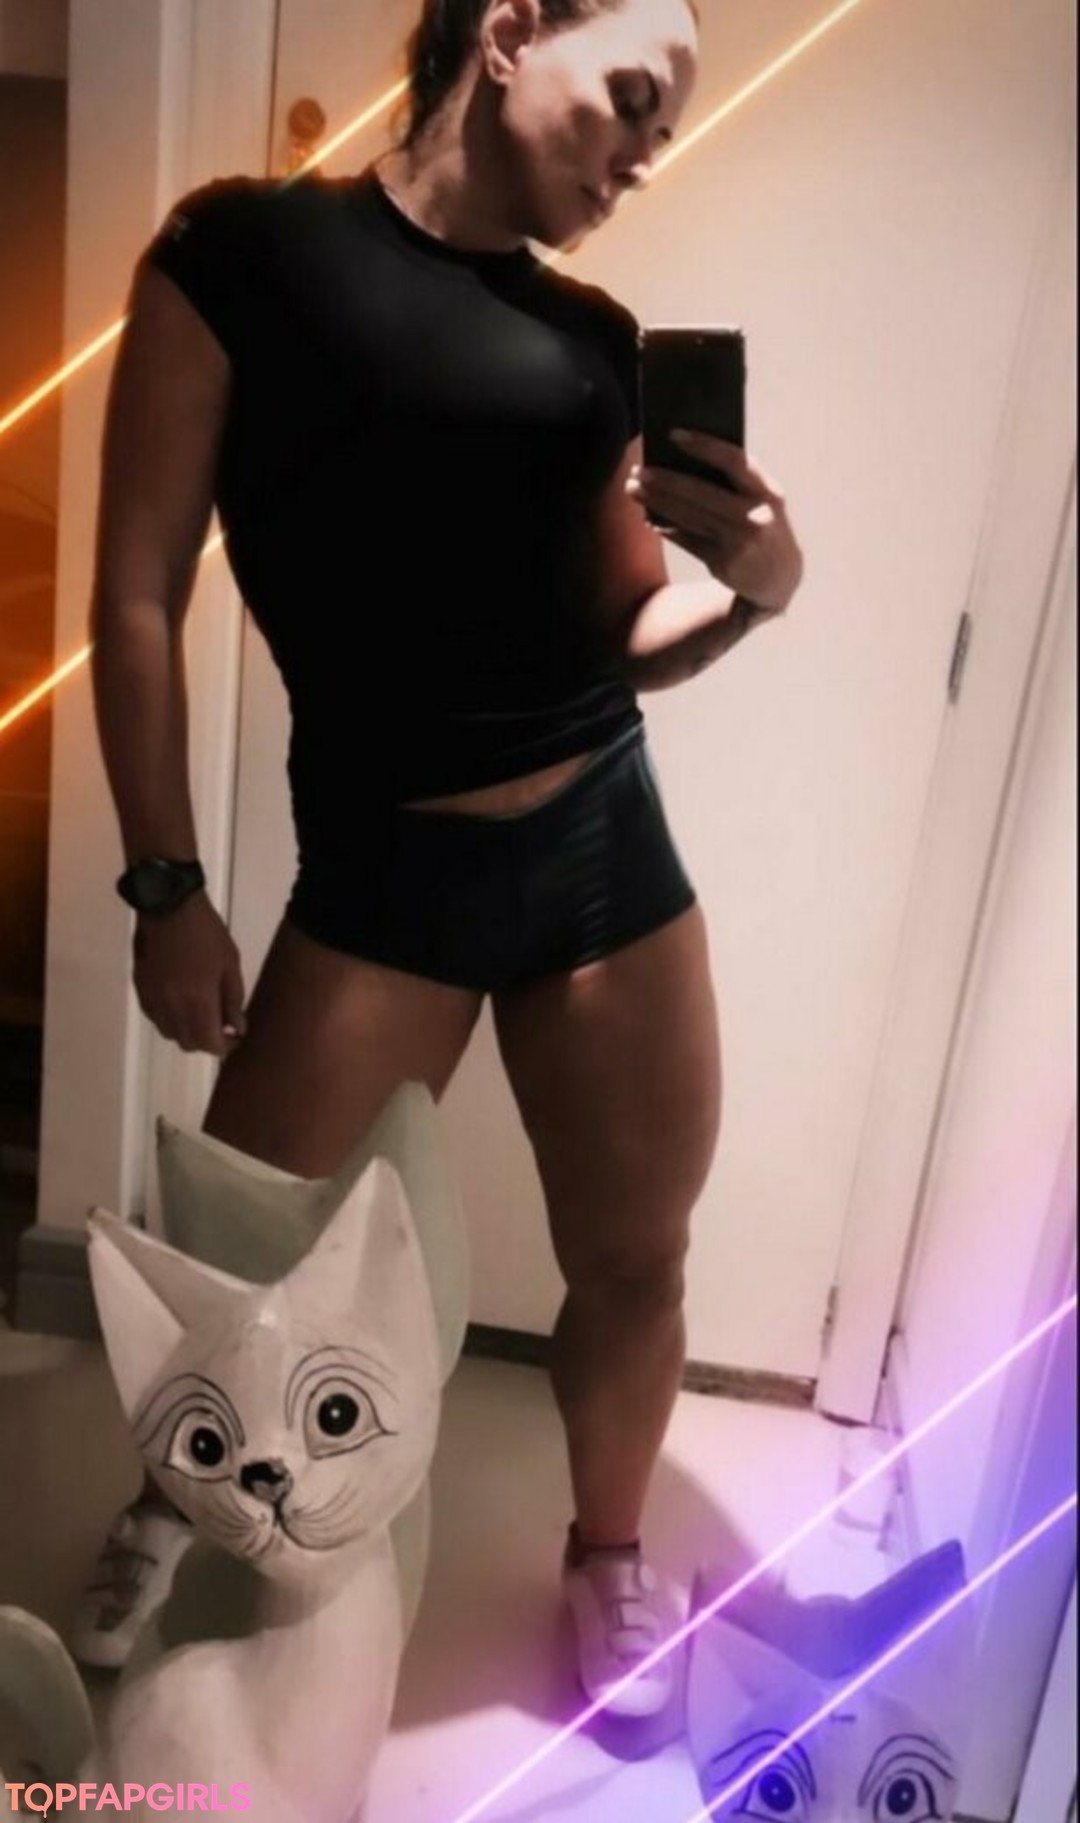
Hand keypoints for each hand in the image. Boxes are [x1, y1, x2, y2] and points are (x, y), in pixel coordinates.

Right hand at [132, 893, 246, 1056]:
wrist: (169, 906)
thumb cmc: (207, 933)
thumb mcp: (230, 965)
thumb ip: (233, 1001)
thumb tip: (237, 1029)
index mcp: (197, 1000)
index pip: (208, 1043)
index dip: (224, 1046)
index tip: (234, 1036)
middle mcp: (171, 1006)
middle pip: (187, 1043)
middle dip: (206, 1040)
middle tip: (220, 1025)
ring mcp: (153, 999)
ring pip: (169, 1033)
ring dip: (186, 1031)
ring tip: (200, 1012)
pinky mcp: (141, 989)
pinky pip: (155, 1018)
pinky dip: (170, 1018)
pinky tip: (180, 1002)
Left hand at [627, 429, 803, 614]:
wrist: (781, 578)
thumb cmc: (764, 526)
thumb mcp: (763, 501)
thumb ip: (737, 482)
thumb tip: (683, 461)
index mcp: (768, 491)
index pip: (734, 460)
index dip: (704, 445)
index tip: (674, 434)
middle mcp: (755, 516)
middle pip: (701, 492)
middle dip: (665, 481)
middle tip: (638, 472)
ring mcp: (738, 542)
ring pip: (689, 516)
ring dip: (657, 502)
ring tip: (634, 490)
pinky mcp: (723, 563)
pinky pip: (687, 540)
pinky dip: (667, 529)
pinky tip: (651, 519)